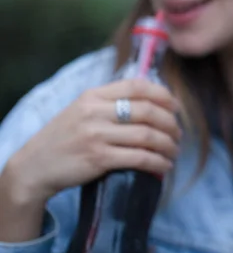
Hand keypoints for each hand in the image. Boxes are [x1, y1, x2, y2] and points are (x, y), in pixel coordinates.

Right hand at [7, 79, 181, 203]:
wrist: (35, 166)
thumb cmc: (64, 138)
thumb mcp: (82, 110)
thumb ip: (110, 103)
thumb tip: (151, 103)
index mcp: (93, 95)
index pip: (137, 86)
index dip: (163, 95)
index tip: (176, 107)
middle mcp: (95, 112)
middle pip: (147, 111)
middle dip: (170, 123)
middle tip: (178, 134)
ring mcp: (96, 135)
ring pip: (147, 136)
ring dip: (168, 145)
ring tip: (174, 152)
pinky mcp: (99, 158)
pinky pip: (139, 158)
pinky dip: (158, 162)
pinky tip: (164, 166)